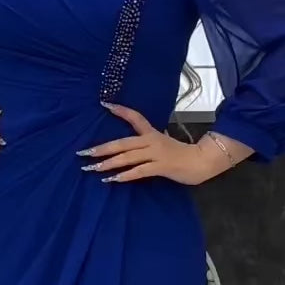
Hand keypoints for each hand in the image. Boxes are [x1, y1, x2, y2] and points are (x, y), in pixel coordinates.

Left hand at [78, 103, 241, 185]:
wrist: (201, 162)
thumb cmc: (181, 154)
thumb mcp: (164, 142)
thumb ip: (148, 143)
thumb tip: (132, 147)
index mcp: (152, 133)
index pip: (136, 117)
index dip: (121, 111)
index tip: (106, 104)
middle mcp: (151, 141)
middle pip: (123, 143)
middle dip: (102, 148)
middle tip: (83, 153)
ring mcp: (156, 153)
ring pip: (128, 157)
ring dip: (109, 163)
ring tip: (93, 168)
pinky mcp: (160, 166)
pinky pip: (139, 171)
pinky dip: (125, 175)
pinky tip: (112, 180)